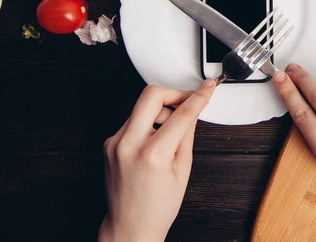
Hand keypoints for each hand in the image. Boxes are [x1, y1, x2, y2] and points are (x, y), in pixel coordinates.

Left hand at [99, 79, 215, 241]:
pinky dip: (147, 124)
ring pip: (141, 107)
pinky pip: (132, 121)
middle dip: (172, 93)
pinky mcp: (109, 143)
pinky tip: (154, 140)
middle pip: (151, 94)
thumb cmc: (157, 208)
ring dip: (160, 110)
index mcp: (152, 155)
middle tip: (185, 101)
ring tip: (169, 130)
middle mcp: (128, 145)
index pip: (181, 114)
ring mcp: (115, 143)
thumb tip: (193, 111)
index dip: (198, 97)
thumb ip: (187, 135)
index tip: (207, 87)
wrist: (129, 227)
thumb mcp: (182, 170)